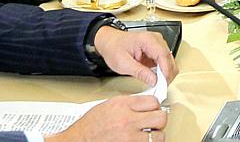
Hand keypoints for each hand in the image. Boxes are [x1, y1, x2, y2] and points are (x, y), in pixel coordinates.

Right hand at [45, 93, 167, 141]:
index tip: (153, 109)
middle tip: (153, 122)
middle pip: (160, 117)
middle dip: (159, 120)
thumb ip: (129, 103)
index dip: (155, 106)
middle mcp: (128, 120)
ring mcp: (129, 137)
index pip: (153, 102)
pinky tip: (141, 141)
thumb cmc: (90, 125)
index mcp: (122, 105)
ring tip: (148, 134)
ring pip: (158, 136)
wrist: (79, 140)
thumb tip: (146, 105)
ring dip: (155, 136)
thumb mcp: (109, 105)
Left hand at [91, 24, 178, 84]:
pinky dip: (162, 72)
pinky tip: (156, 78)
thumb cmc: (114, 48)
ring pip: (169, 61)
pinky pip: (164, 62)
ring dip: (165, 73)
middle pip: (169, 58)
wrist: (109, 42)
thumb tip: (153, 80)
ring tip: (157, 84)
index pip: (163, 55)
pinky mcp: (156, 50)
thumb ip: (140, 72)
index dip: (166, 71)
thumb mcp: (123, 63)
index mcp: (147, 40)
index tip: (163, 84)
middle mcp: (155, 40)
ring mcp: (157, 44)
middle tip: (160, 87)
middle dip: (167, 74)